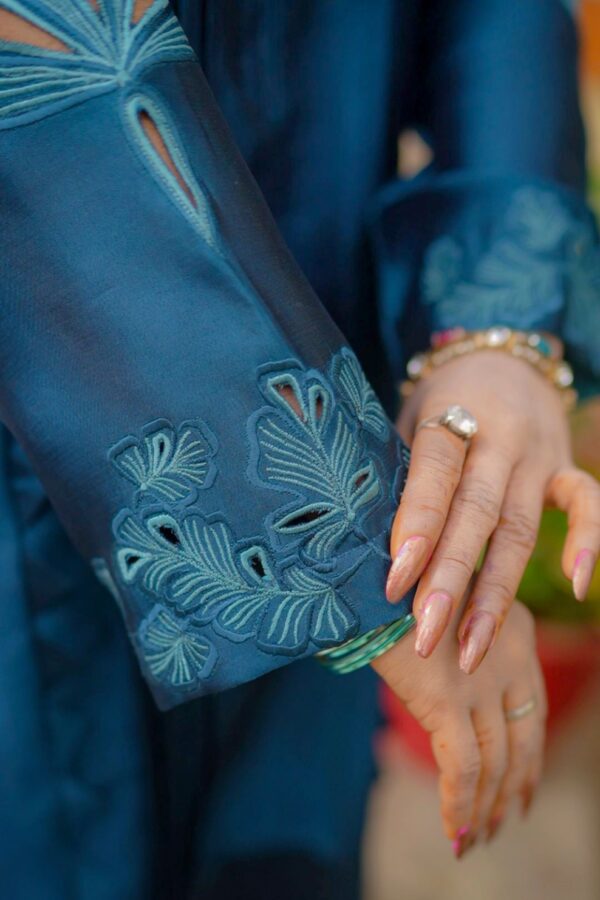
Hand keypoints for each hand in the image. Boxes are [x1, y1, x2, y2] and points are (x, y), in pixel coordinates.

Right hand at [372, 599, 546, 855]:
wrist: (362, 567)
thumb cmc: (388, 577)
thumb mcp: (437, 600)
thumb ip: (452, 637)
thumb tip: (439, 676)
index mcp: (511, 624)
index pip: (531, 704)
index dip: (529, 750)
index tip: (523, 782)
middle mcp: (508, 654)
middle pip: (522, 738)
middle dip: (514, 786)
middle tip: (504, 820)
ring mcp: (481, 679)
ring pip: (496, 761)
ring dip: (486, 807)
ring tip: (476, 838)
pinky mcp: (447, 700)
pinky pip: (462, 769)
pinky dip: (460, 806)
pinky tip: (456, 833)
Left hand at [385, 351, 599, 671]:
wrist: (499, 357)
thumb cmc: (437, 403)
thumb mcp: (405, 419)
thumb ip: (394, 473)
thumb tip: (352, 541)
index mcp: (451, 417)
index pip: (434, 475)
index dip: (417, 527)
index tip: (394, 582)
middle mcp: (499, 438)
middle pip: (477, 513)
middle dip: (451, 579)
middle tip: (426, 635)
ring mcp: (538, 454)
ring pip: (520, 527)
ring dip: (497, 592)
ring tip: (471, 649)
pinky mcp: (565, 465)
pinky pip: (586, 502)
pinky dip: (588, 539)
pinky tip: (578, 587)